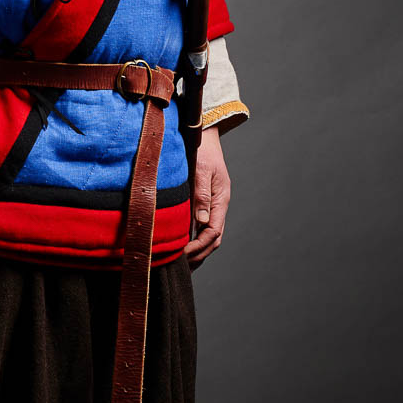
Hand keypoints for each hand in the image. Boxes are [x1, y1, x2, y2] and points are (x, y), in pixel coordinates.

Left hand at [183, 128, 229, 268]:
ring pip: (209, 235)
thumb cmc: (202, 150)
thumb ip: (202, 195)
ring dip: (198, 251)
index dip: (199, 246)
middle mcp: (218, 205)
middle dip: (199, 254)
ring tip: (182, 265)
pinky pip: (202, 227)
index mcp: (221, 199)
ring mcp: (212, 205)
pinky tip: (182, 248)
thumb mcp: (202, 170)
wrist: (204, 135)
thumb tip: (201, 221)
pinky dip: (194, 240)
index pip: (213, 231)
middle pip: (213, 239)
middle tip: (182, 267)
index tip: (183, 255)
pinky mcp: (204, 203)